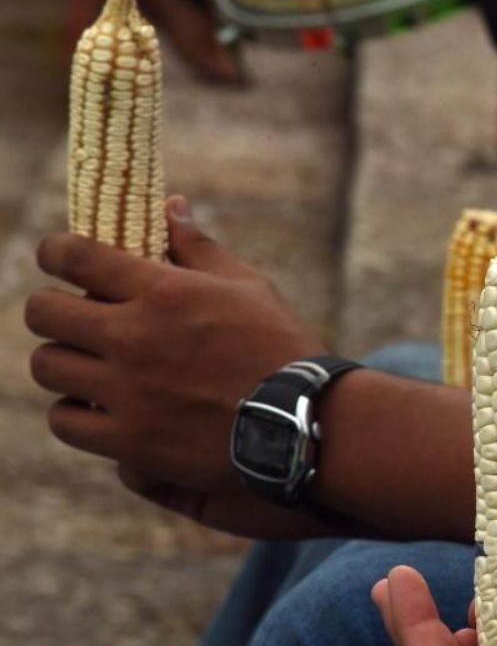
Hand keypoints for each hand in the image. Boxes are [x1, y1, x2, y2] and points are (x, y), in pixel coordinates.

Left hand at [26, 197, 328, 535]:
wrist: (304, 420)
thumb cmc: (280, 346)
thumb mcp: (247, 286)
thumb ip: (198, 247)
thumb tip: (171, 205)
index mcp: (163, 292)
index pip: (74, 256)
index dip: (55, 252)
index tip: (57, 257)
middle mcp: (134, 338)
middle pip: (43, 313)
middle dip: (53, 310)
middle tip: (74, 318)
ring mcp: (128, 392)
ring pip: (47, 367)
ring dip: (64, 362)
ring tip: (88, 366)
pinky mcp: (130, 440)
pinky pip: (66, 421)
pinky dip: (76, 413)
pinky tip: (100, 407)